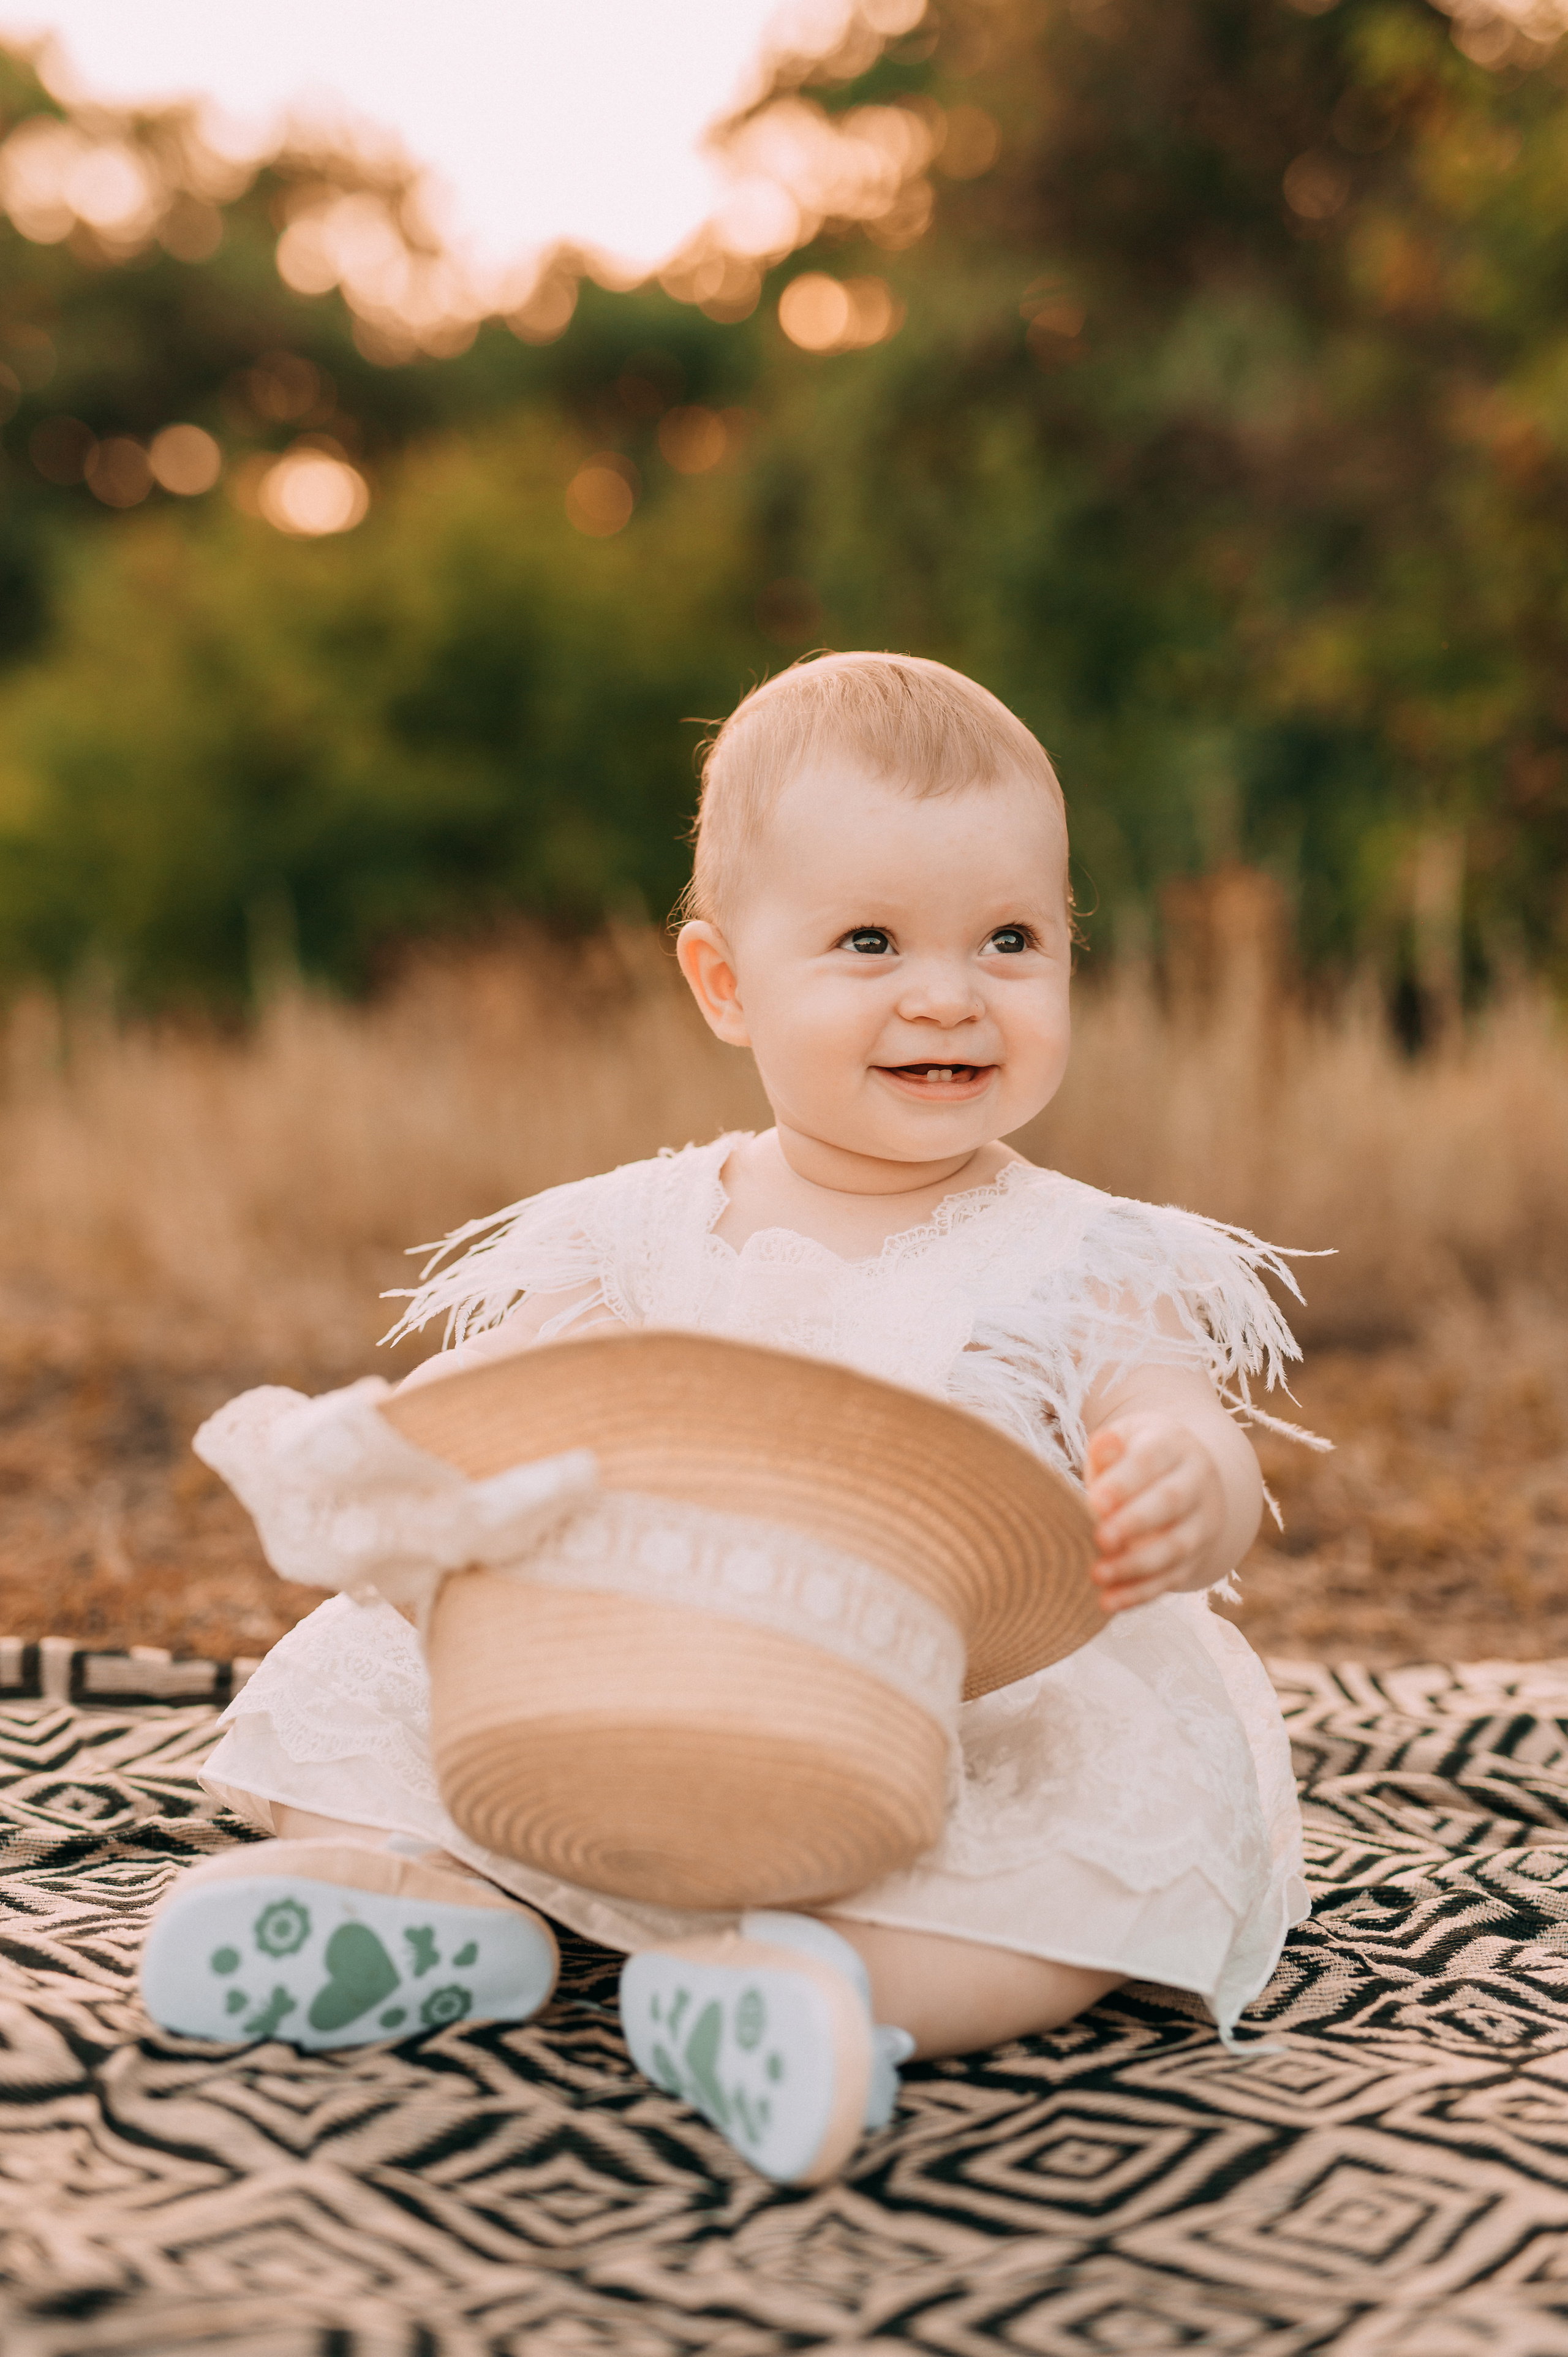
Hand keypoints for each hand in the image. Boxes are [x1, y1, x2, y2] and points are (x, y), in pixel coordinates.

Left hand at [1084, 1412, 1226, 1613]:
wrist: (1181, 1478)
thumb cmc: (1132, 1459)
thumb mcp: (1123, 1443)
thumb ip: (1109, 1449)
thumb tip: (1104, 1443)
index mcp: (1174, 1445)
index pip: (1150, 1460)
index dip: (1124, 1482)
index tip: (1095, 1502)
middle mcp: (1198, 1482)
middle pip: (1171, 1502)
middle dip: (1134, 1523)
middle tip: (1099, 1538)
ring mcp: (1203, 1521)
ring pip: (1177, 1546)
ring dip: (1136, 1564)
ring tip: (1097, 1575)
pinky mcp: (1198, 1556)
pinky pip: (1173, 1577)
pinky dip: (1140, 1592)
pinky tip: (1109, 1602)